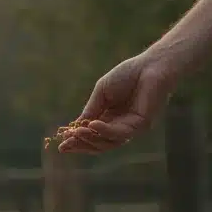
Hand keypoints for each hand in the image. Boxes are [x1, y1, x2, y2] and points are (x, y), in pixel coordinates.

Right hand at [54, 52, 179, 153]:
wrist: (151, 66)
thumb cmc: (128, 75)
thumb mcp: (102, 93)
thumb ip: (91, 110)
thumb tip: (76, 128)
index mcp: (110, 117)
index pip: (92, 134)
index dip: (77, 140)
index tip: (61, 144)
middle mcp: (120, 126)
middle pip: (99, 144)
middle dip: (82, 145)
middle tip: (66, 146)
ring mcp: (131, 128)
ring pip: (109, 143)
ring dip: (91, 139)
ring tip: (77, 133)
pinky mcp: (141, 125)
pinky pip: (120, 133)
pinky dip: (105, 131)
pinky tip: (94, 125)